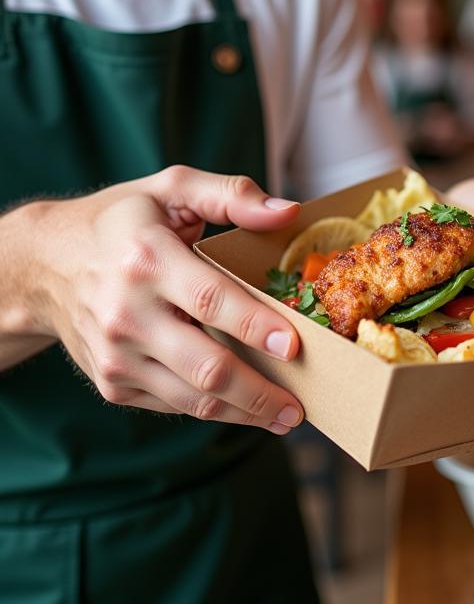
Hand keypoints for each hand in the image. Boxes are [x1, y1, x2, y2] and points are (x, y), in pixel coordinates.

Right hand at [16, 166, 306, 432]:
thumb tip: (290, 211)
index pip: (210, 300)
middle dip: (260, 391)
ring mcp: (116, 354)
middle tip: (301, 405)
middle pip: (205, 366)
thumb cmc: (120, 221)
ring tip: (284, 416)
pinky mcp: (111, 382)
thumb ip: (232, 195)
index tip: (294, 346)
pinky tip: (244, 405)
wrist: (43, 263)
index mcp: (147, 259)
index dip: (256, 326)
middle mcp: (127, 313)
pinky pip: (172, 403)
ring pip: (191, 397)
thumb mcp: (171, 188)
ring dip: (244, 412)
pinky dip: (212, 408)